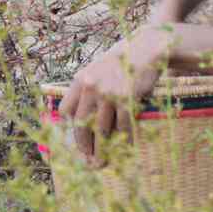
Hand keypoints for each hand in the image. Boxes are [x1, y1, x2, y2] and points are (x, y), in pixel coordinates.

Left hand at [58, 26, 169, 166]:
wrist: (146, 49)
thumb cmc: (122, 62)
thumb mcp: (97, 70)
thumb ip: (88, 90)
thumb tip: (80, 119)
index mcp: (80, 80)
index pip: (66, 110)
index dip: (70, 126)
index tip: (76, 136)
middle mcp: (91, 87)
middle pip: (81, 124)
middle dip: (83, 145)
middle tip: (87, 159)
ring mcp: (108, 94)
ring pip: (101, 130)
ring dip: (102, 150)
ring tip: (102, 162)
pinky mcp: (127, 99)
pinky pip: (123, 126)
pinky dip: (124, 140)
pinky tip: (125, 148)